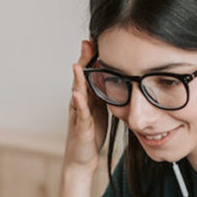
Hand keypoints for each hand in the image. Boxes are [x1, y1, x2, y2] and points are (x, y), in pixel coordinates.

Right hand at [64, 39, 108, 174]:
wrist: (82, 159)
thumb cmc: (92, 134)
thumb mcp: (102, 109)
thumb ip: (107, 93)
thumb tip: (119, 76)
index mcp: (88, 97)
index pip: (91, 72)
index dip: (93, 56)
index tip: (98, 37)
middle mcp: (80, 102)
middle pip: (82, 77)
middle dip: (84, 59)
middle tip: (88, 41)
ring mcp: (78, 114)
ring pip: (77, 93)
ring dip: (78, 78)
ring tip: (78, 64)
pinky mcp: (81, 128)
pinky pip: (79, 114)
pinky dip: (78, 103)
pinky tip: (77, 93)